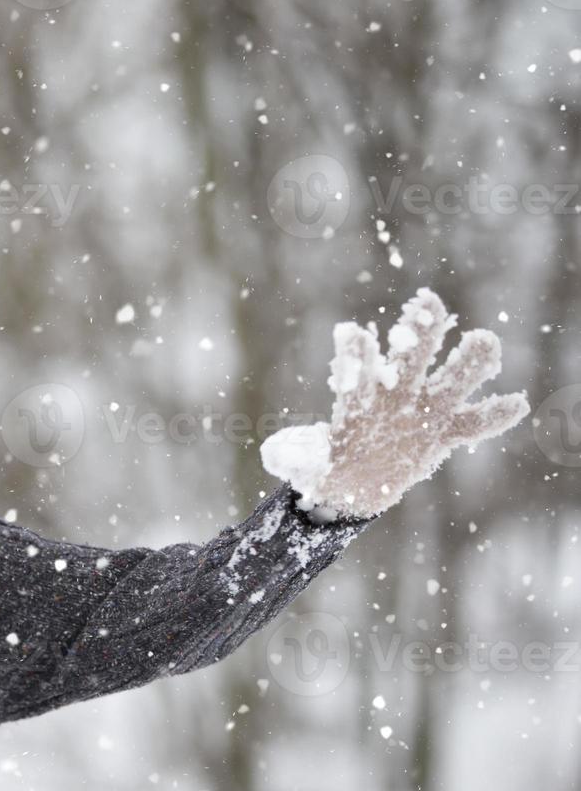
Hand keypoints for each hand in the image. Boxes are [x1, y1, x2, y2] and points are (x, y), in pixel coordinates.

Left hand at [261, 287, 529, 522]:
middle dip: (419, 330)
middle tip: (425, 304)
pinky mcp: (443, 435)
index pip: (358, 368)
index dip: (355, 352)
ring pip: (451, 379)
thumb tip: (274, 455)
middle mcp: (395, 396)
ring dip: (468, 360)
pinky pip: (474, 423)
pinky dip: (494, 415)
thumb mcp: (306, 465)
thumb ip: (294, 458)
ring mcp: (423, 411)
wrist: (356, 486)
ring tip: (483, 341)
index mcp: (361, 397)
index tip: (351, 334)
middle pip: (411, 356)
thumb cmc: (329, 467)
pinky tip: (516, 403)